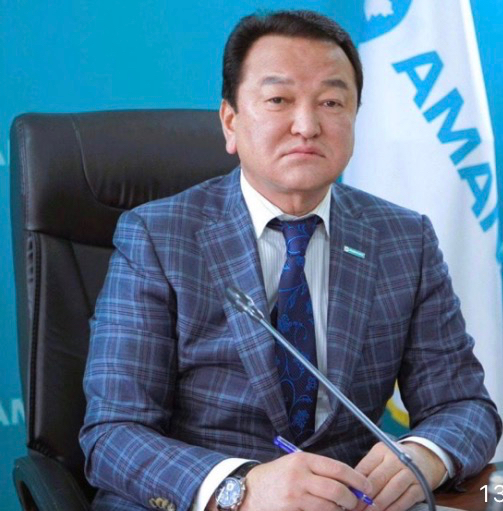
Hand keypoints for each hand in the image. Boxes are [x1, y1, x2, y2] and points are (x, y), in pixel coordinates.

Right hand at [236, 452, 372, 510]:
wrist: (249, 491)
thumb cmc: (277, 476)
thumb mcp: (295, 464)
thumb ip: (319, 470)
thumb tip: (348, 481)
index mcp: (303, 460)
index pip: (338, 468)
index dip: (357, 479)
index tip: (367, 485)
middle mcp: (299, 476)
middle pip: (337, 490)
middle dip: (352, 499)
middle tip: (357, 502)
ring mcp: (295, 496)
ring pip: (330, 507)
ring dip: (340, 510)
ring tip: (342, 508)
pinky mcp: (292, 510)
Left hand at [354, 442, 446, 510]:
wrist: (424, 460)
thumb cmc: (394, 461)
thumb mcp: (379, 457)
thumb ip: (366, 470)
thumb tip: (350, 488)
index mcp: (382, 450)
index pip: (366, 467)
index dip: (356, 484)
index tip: (348, 497)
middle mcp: (397, 459)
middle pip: (378, 479)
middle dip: (365, 497)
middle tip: (356, 508)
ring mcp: (410, 473)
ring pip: (391, 490)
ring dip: (378, 505)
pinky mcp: (420, 487)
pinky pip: (405, 500)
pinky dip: (393, 509)